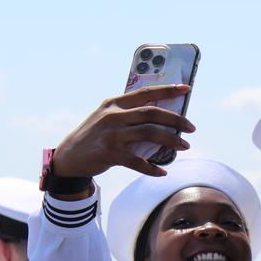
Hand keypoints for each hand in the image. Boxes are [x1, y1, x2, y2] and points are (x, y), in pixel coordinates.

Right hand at [54, 84, 195, 178]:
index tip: (186, 89)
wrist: (69, 157)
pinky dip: (151, 168)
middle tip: (191, 128)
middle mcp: (113, 116)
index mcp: (115, 103)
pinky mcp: (108, 154)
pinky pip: (136, 161)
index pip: (145, 93)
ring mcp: (111, 135)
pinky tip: (162, 172)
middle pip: (151, 113)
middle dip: (176, 120)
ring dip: (170, 140)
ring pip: (148, 133)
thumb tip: (162, 116)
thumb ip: (129, 114)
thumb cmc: (96, 136)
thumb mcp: (108, 118)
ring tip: (184, 146)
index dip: (167, 90)